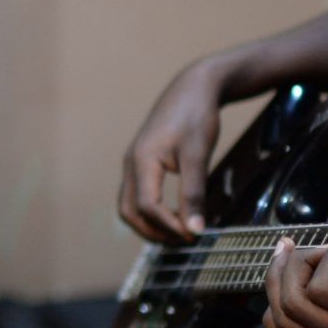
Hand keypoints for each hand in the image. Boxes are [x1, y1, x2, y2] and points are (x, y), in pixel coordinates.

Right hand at [120, 60, 229, 240]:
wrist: (193, 87)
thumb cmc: (197, 116)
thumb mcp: (199, 154)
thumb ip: (194, 193)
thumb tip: (195, 231)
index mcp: (141, 160)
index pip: (147, 206)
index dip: (169, 226)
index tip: (194, 236)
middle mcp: (130, 164)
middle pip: (129, 212)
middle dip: (154, 232)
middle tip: (184, 241)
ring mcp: (133, 163)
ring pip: (129, 206)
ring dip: (150, 225)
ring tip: (178, 233)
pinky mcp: (141, 162)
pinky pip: (137, 196)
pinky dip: (151, 213)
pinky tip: (174, 214)